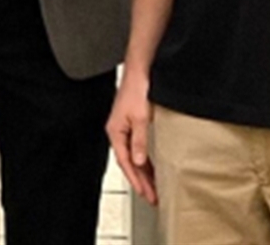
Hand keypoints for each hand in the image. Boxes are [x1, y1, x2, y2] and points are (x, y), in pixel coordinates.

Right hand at [104, 70, 158, 203]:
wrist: (139, 72)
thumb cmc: (136, 90)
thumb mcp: (141, 118)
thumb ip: (139, 140)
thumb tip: (139, 161)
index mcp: (115, 132)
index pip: (125, 162)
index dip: (135, 179)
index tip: (145, 192)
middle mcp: (118, 132)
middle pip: (129, 163)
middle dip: (141, 181)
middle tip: (152, 197)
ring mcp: (125, 130)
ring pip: (134, 158)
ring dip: (144, 173)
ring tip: (154, 188)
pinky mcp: (133, 125)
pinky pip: (138, 149)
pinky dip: (145, 161)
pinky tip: (152, 169)